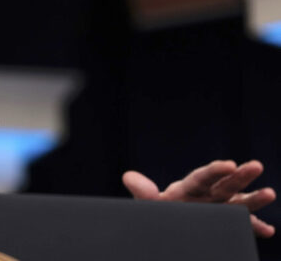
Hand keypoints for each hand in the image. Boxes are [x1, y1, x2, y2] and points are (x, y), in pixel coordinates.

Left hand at [123, 160, 275, 237]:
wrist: (166, 225)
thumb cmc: (159, 211)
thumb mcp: (150, 203)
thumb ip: (143, 192)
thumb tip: (128, 177)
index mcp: (189, 187)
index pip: (203, 177)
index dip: (214, 170)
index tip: (228, 163)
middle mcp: (208, 195)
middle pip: (224, 185)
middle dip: (240, 176)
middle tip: (256, 165)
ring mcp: (219, 209)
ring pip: (238, 203)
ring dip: (254, 199)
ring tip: (270, 193)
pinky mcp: (225, 224)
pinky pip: (241, 225)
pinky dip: (254, 227)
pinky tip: (268, 230)